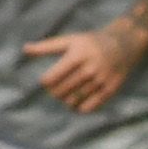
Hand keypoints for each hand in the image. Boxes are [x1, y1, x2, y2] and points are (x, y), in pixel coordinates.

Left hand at [24, 26, 141, 112]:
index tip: (47, 81)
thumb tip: (24, 49)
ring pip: (74, 100)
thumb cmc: (90, 42)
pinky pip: (90, 107)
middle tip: (55, 89)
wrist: (123, 44)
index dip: (46, 82)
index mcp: (76, 56)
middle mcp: (89, 69)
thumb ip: (46, 47)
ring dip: (66, 100)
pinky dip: (80, 108)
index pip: (52, 78)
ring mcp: (100, 81)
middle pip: (62, 91)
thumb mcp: (69, 40)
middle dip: (55, 92)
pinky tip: (77, 103)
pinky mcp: (110, 90)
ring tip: (65, 95)